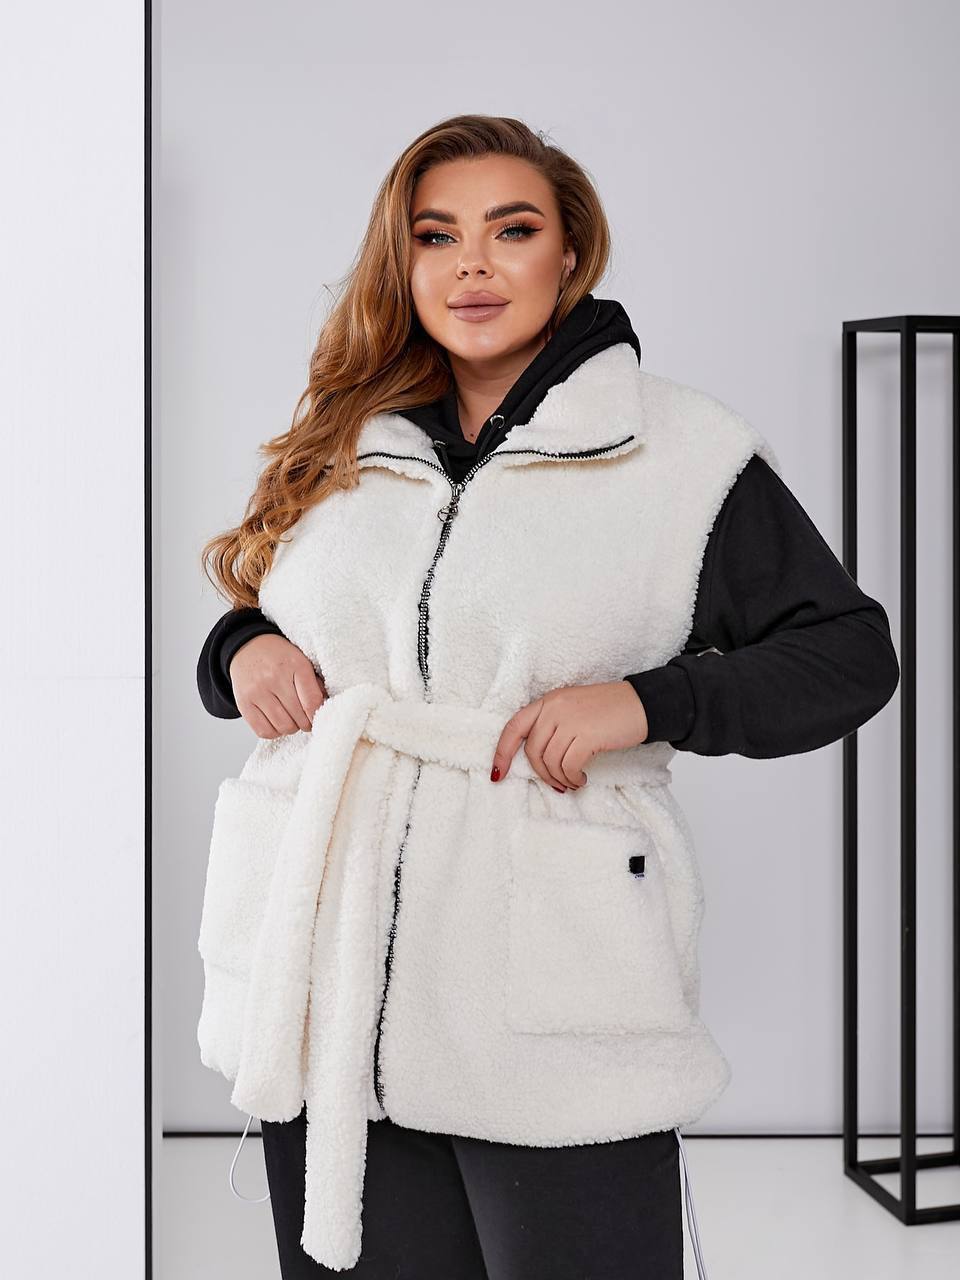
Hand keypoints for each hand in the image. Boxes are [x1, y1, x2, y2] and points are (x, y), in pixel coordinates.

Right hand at [228, 633, 326, 738]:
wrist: (248, 646)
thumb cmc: (280, 657)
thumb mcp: (302, 661)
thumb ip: (316, 684)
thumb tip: (324, 708)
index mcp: (295, 665)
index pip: (312, 702)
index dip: (317, 715)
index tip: (317, 716)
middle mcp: (275, 678)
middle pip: (298, 718)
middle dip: (306, 723)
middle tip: (305, 718)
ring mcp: (257, 691)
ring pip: (282, 727)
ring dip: (291, 728)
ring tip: (291, 718)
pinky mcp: (244, 703)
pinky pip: (264, 731)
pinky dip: (274, 731)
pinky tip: (276, 721)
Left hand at [490, 680, 648, 791]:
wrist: (643, 704)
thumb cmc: (611, 709)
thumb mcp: (574, 708)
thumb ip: (554, 724)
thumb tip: (539, 758)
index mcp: (549, 701)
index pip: (514, 726)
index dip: (502, 752)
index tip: (498, 773)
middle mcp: (555, 708)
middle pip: (532, 751)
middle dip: (541, 774)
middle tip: (557, 783)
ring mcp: (571, 721)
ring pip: (550, 761)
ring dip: (560, 779)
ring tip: (573, 781)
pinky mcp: (587, 736)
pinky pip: (568, 766)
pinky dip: (573, 778)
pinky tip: (582, 779)